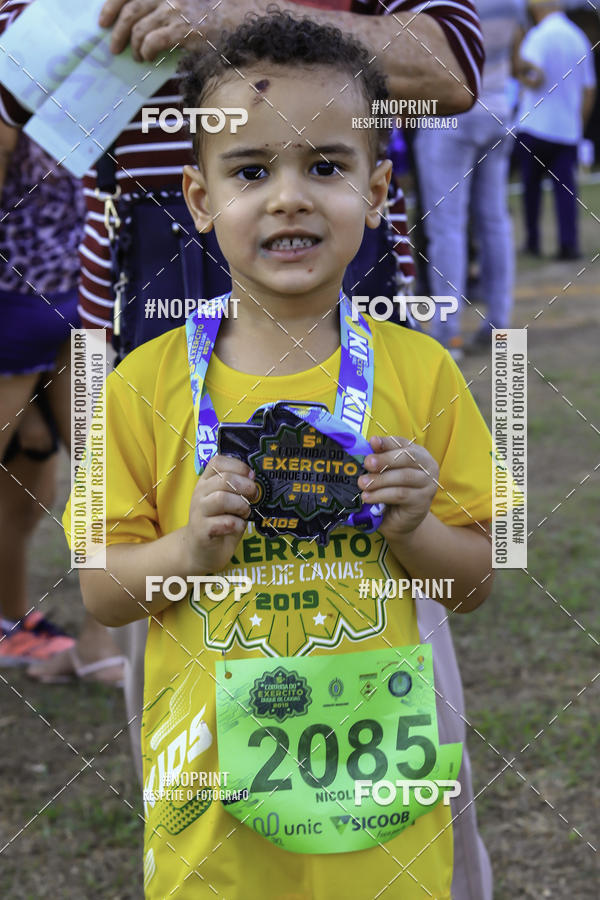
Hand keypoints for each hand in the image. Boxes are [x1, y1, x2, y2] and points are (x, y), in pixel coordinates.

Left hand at [99, 0, 222, 60]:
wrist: (236, 17)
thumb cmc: (209, 12)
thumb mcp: (181, 2)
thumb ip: (161, 6)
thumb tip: (137, 24)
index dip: (110, 7)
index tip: (102, 21)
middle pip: (129, 12)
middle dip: (117, 32)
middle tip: (114, 47)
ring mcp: (173, 10)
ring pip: (139, 29)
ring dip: (134, 47)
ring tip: (137, 57)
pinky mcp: (182, 29)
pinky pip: (153, 41)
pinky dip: (146, 51)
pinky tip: (148, 58)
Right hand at [182, 454, 257, 573]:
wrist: (200, 551)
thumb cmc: (220, 522)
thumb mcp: (229, 501)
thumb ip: (238, 489)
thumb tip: (257, 482)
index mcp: (206, 482)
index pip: (218, 461)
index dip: (238, 466)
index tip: (251, 476)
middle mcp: (200, 493)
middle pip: (224, 479)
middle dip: (245, 486)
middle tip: (254, 495)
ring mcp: (199, 512)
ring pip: (221, 498)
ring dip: (241, 505)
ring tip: (245, 512)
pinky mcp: (202, 531)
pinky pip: (224, 523)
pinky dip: (237, 524)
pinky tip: (238, 526)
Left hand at [358, 436, 438, 539]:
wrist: (400, 522)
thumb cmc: (391, 492)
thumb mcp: (385, 474)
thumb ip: (379, 461)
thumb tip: (366, 449)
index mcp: (418, 454)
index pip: (403, 444)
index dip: (387, 442)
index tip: (373, 442)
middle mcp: (427, 467)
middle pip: (407, 457)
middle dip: (384, 459)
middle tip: (366, 463)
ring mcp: (428, 484)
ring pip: (403, 477)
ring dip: (379, 479)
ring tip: (362, 483)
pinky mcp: (422, 501)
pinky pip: (400, 494)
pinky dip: (381, 494)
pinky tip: (367, 497)